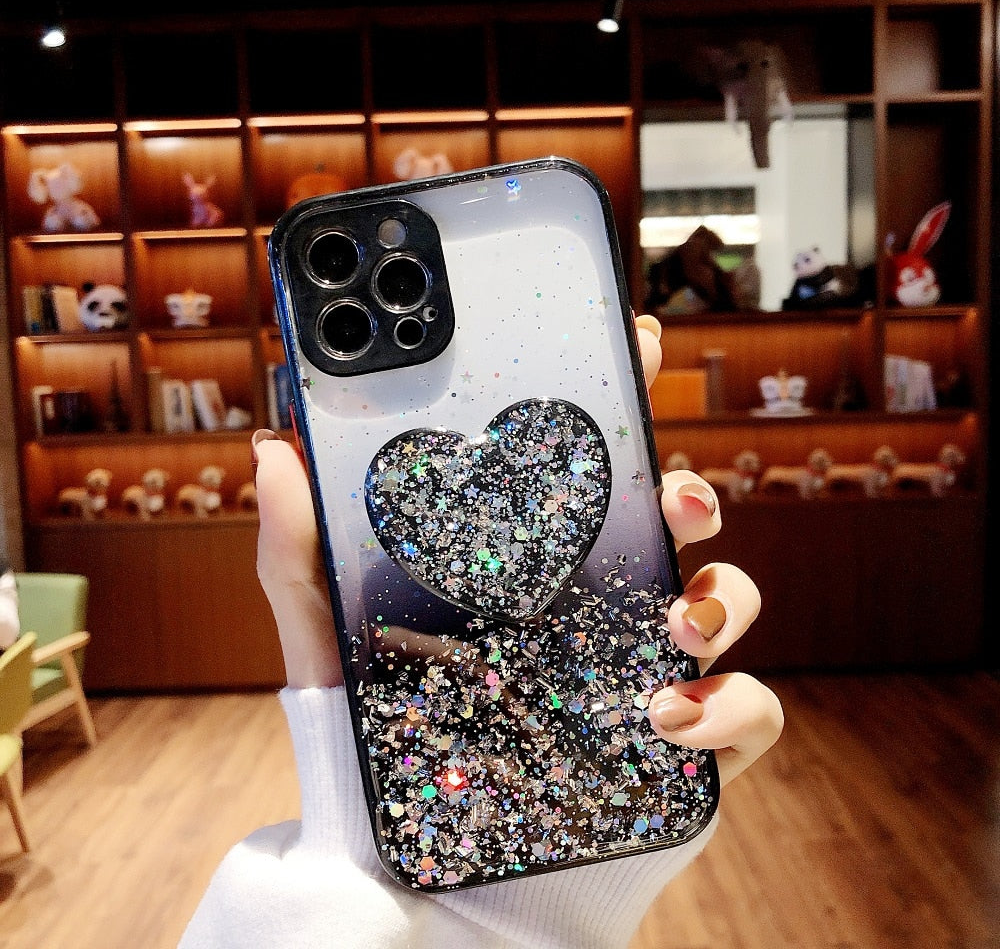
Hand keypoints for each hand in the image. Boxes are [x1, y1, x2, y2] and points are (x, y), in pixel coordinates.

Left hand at [252, 313, 781, 785]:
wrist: (426, 864)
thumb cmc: (386, 736)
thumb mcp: (329, 637)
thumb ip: (299, 549)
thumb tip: (273, 450)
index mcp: (532, 559)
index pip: (585, 466)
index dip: (621, 396)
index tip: (637, 343)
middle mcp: (599, 600)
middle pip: (672, 517)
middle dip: (688, 488)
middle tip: (671, 496)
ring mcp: (645, 664)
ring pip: (727, 600)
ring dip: (724, 595)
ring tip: (680, 622)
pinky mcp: (683, 743)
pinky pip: (747, 711)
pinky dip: (730, 706)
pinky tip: (671, 717)